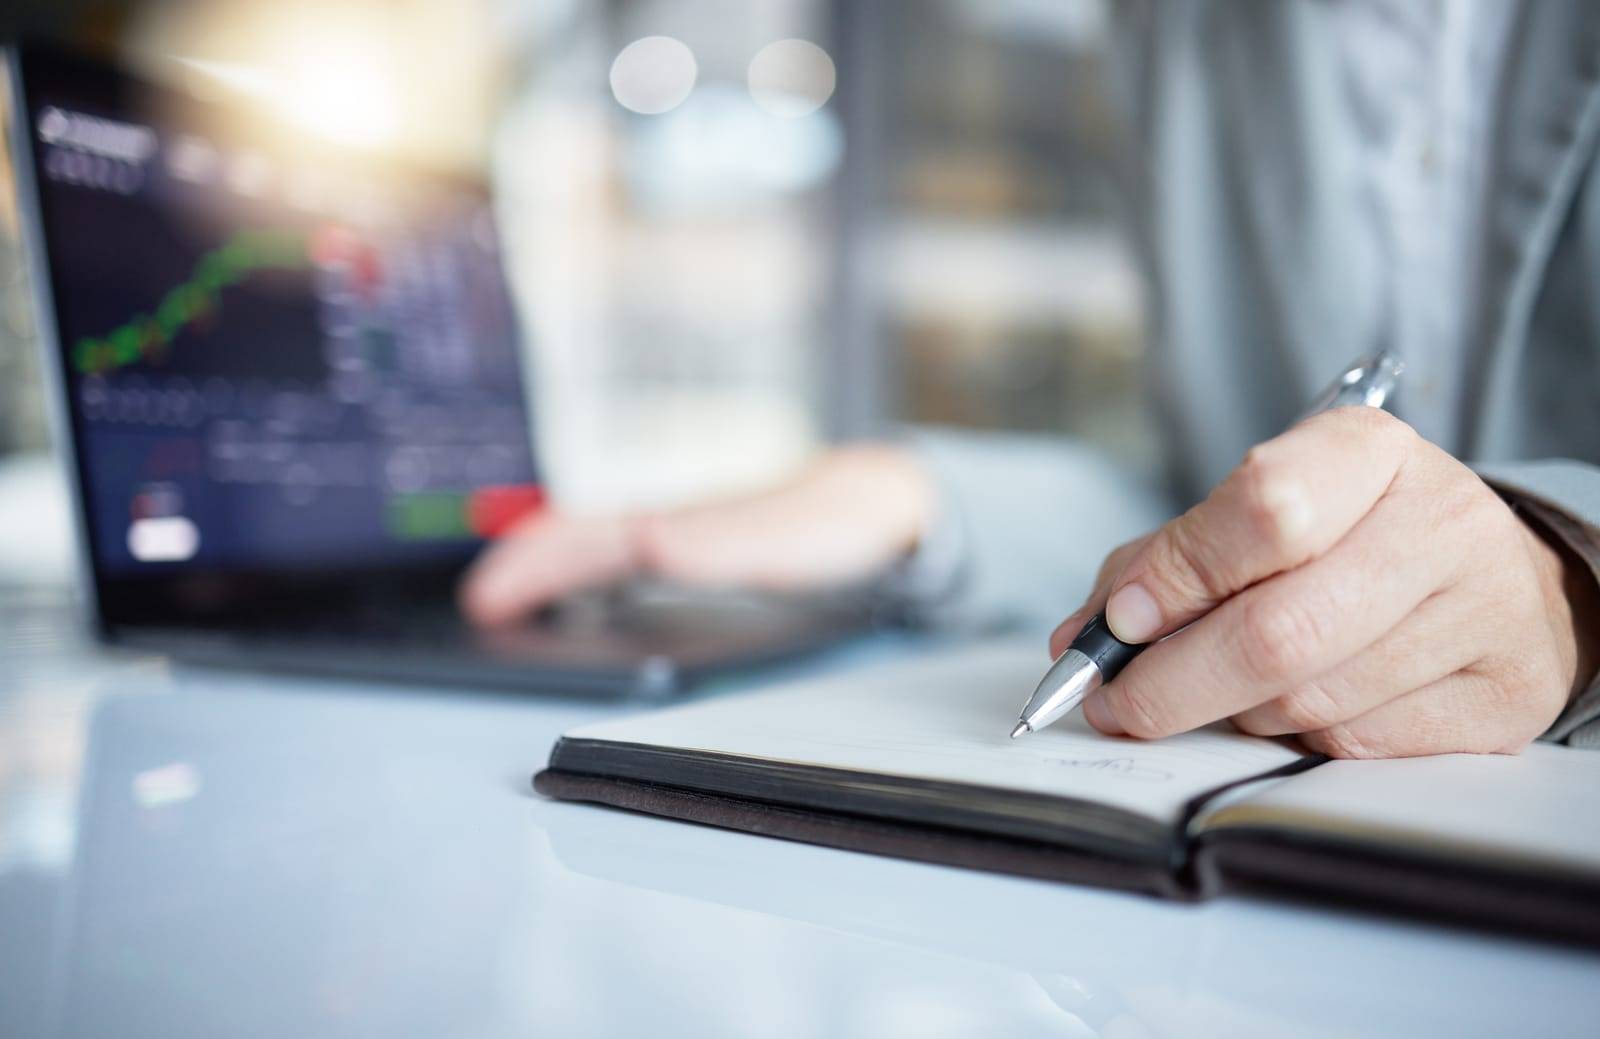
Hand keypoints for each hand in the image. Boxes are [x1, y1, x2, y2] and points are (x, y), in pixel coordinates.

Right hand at [459, 445, 933, 625]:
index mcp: (685, 515)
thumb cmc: (843, 519)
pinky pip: (633, 555)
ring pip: (603, 543)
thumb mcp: (790, 536)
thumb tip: (652, 540)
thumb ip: (725, 541)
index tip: (488, 595)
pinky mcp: (709, 547)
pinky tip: (594, 594)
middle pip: (584, 537)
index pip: (587, 536)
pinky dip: (596, 571)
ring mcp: (690, 531)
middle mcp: (677, 520)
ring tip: (515, 596)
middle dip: (527, 566)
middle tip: (482, 603)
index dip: (532, 564)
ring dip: (555, 569)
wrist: (894, 505)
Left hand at [1049, 408, 1599, 757]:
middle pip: (1278, 630)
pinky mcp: (1504, 699)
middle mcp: (1440, 522)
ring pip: (1309, 698)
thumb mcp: (1257, 516)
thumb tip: (1080, 642)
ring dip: (1235, 711)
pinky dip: (1299, 739)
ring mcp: (1483, 613)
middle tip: (1117, 703)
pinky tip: (1300, 705)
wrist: (1499, 581)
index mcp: (1368, 451)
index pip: (1264, 508)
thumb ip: (1161, 565)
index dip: (1176, 577)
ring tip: (1224, 690)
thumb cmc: (1347, 543)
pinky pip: (1357, 745)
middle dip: (1171, 683)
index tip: (1118, 623)